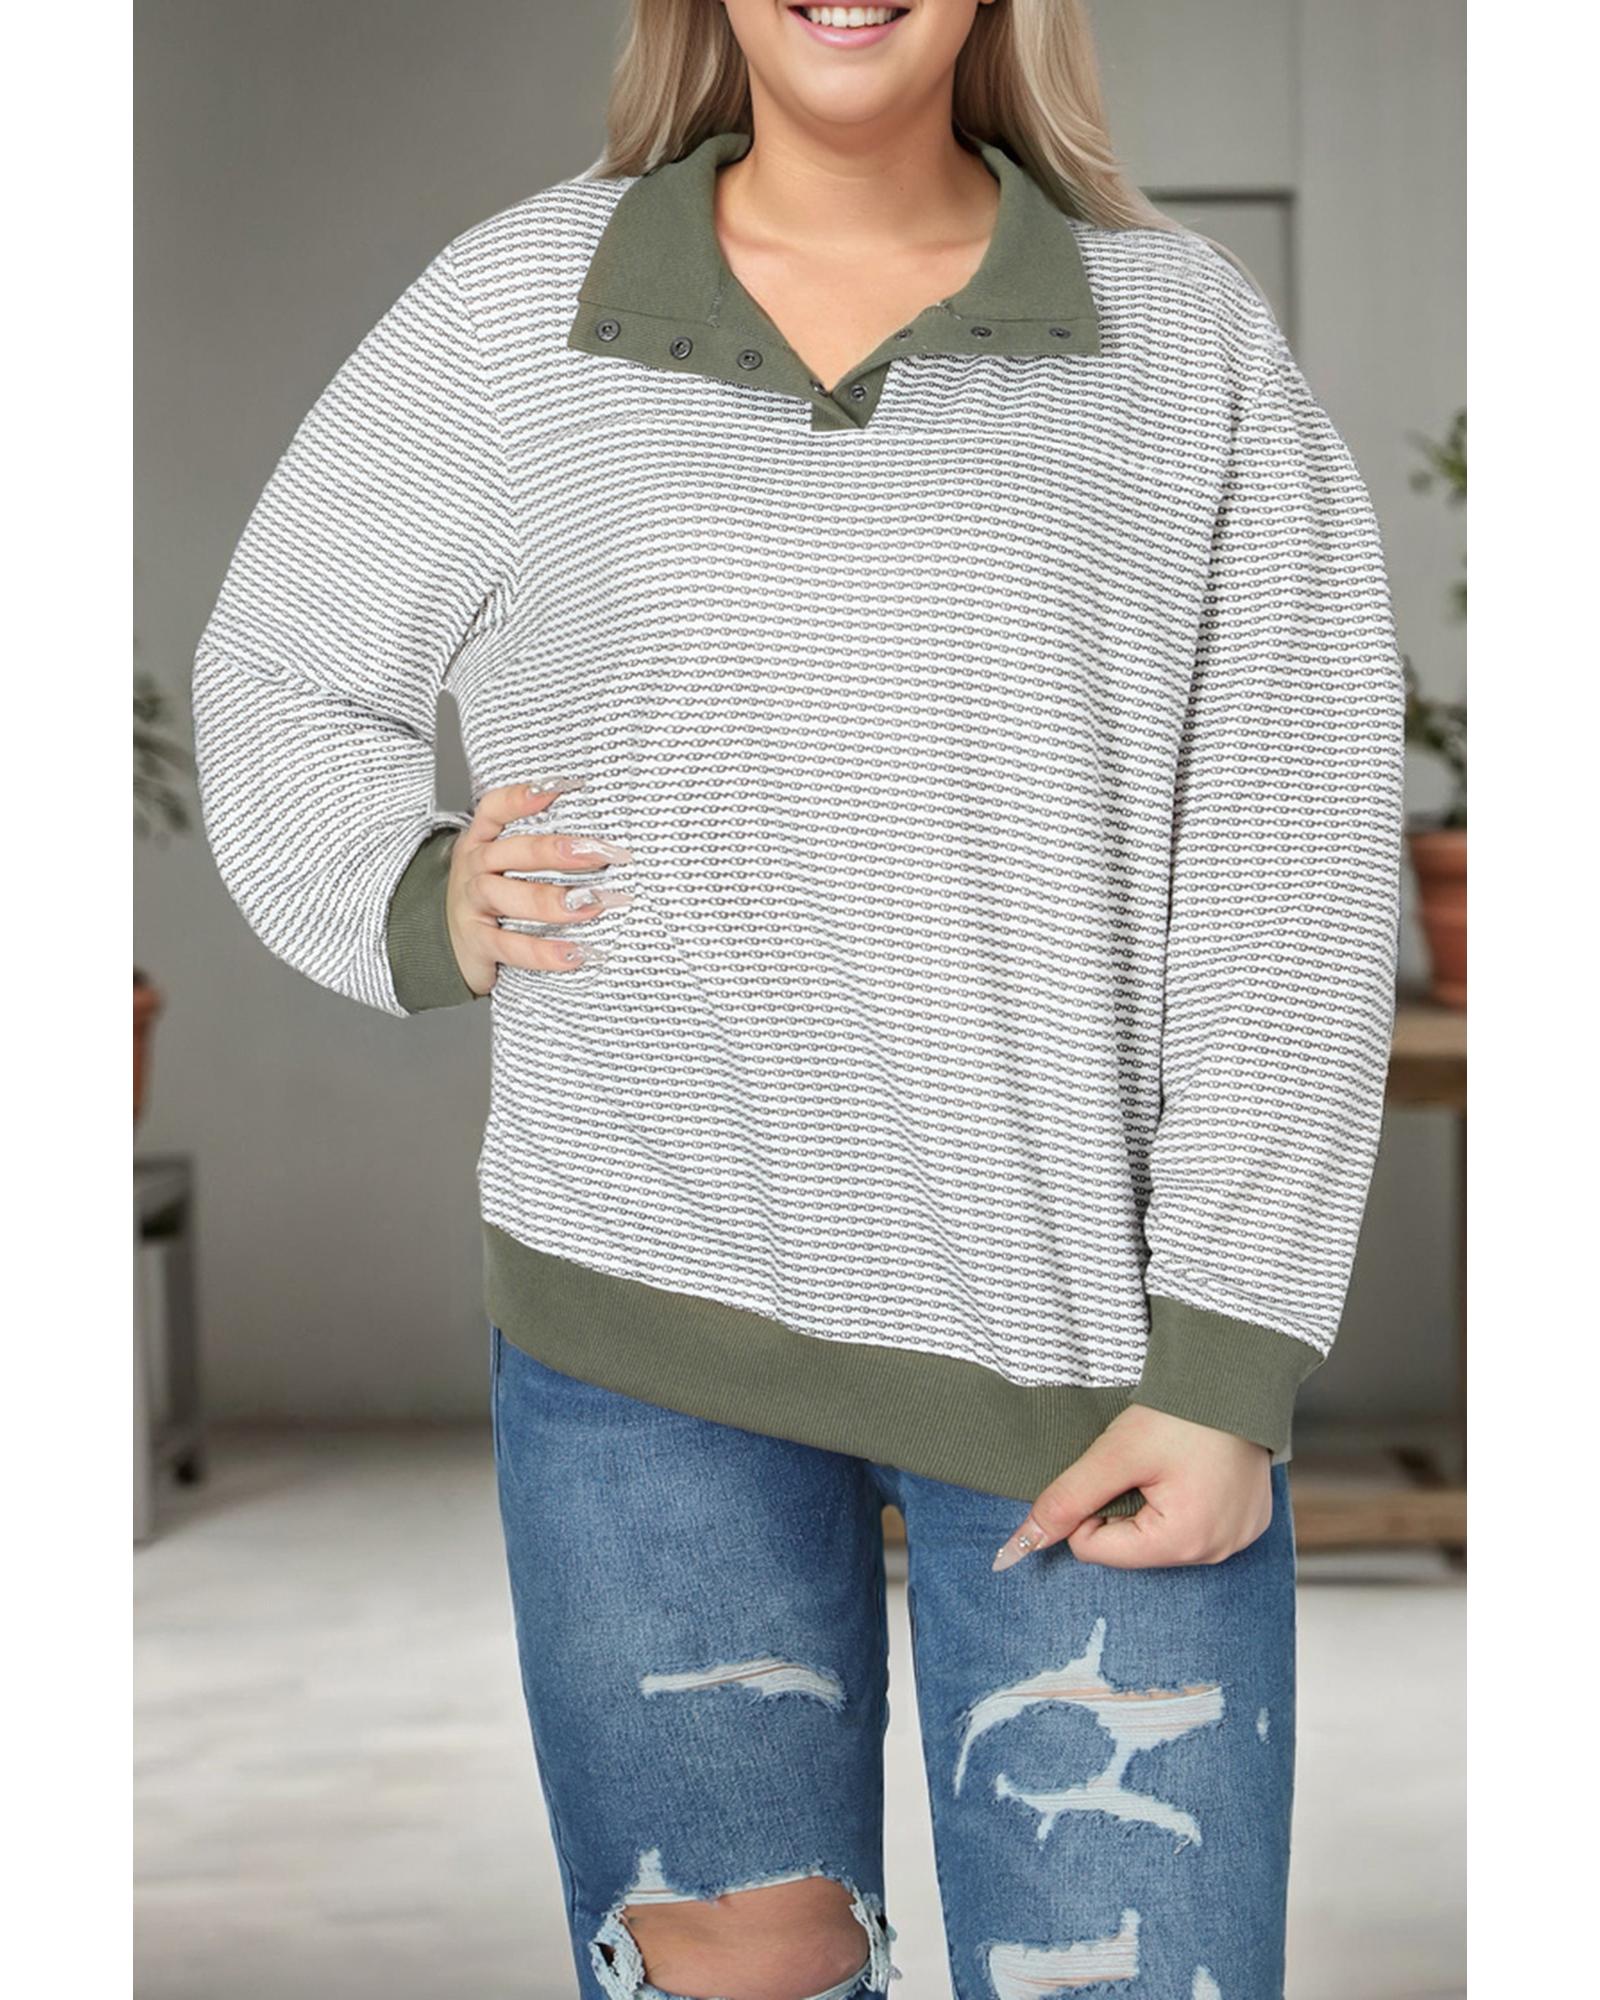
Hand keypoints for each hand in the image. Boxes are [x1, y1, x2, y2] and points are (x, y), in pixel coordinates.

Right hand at [446, 779, 636, 994]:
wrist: (446, 946)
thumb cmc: (491, 899)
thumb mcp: (503, 866)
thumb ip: (541, 852)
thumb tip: (604, 845)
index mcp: (482, 841)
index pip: (495, 808)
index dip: (524, 796)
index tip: (564, 787)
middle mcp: (475, 868)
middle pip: (514, 851)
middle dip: (560, 851)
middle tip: (602, 854)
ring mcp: (473, 905)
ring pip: (508, 896)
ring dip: (554, 901)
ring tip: (593, 904)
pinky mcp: (477, 943)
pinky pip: (511, 946)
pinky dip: (544, 952)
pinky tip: (574, 953)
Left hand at [992, 1404, 1272, 1570]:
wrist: (1238, 1377)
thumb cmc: (1180, 1414)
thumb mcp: (1115, 1453)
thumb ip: (1068, 1498)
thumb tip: (1024, 1542)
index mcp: (1183, 1543)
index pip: (1095, 1549)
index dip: (1087, 1508)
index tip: (1107, 1471)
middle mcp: (1216, 1553)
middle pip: (1129, 1547)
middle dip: (1122, 1506)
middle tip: (1142, 1464)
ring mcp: (1237, 1540)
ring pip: (1158, 1537)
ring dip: (1150, 1505)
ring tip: (1169, 1464)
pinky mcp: (1247, 1524)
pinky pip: (1195, 1527)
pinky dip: (1182, 1502)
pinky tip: (1191, 1469)